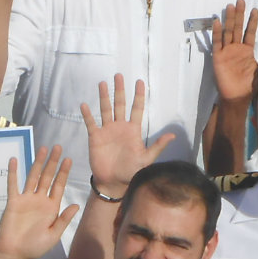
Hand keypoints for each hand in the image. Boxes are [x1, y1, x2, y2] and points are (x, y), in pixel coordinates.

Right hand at [0, 148, 78, 258]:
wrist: (14, 253)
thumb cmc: (34, 247)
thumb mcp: (53, 235)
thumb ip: (63, 219)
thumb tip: (76, 205)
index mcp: (51, 207)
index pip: (59, 186)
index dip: (63, 172)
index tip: (68, 159)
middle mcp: (39, 200)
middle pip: (47, 177)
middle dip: (53, 162)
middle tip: (58, 147)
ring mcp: (26, 200)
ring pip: (33, 177)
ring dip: (38, 163)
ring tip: (43, 149)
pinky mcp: (13, 202)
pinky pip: (13, 185)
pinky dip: (13, 172)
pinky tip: (14, 160)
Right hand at [81, 76, 176, 195]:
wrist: (114, 182)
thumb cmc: (131, 171)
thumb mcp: (147, 159)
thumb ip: (158, 146)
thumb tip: (172, 135)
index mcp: (133, 130)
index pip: (137, 108)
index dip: (138, 95)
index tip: (140, 82)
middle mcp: (120, 127)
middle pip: (120, 104)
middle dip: (120, 90)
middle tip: (119, 75)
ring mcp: (107, 131)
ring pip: (105, 109)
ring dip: (104, 97)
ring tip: (103, 83)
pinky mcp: (95, 137)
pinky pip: (91, 123)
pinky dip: (88, 115)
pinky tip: (85, 105)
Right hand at [211, 0, 257, 105]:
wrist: (238, 98)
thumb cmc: (250, 85)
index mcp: (247, 50)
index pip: (249, 32)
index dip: (252, 22)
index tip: (255, 10)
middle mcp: (236, 49)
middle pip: (238, 28)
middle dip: (239, 14)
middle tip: (240, 0)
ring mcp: (227, 52)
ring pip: (228, 32)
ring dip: (229, 19)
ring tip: (230, 6)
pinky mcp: (218, 58)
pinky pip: (217, 43)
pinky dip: (217, 32)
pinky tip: (218, 21)